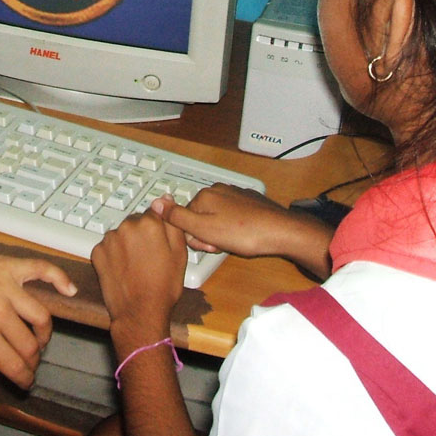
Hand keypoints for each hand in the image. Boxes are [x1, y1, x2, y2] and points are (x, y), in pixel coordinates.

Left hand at [90, 210, 186, 347]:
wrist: (140, 312)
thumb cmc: (163, 287)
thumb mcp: (180, 254)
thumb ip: (172, 223)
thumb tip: (166, 200)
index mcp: (149, 224)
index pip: (153, 213)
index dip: (158, 229)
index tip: (158, 244)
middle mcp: (126, 227)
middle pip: (135, 223)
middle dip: (141, 235)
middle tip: (149, 258)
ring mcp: (109, 240)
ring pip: (121, 235)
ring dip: (126, 244)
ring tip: (136, 266)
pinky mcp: (97, 253)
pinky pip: (107, 247)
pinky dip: (113, 255)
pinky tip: (123, 269)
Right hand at [153, 184, 334, 278]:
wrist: (281, 231)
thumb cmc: (242, 233)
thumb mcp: (204, 230)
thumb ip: (177, 217)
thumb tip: (155, 203)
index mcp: (204, 196)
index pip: (185, 219)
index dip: (195, 237)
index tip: (209, 245)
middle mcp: (217, 190)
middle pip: (200, 218)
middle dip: (208, 235)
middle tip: (222, 246)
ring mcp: (235, 194)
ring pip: (217, 218)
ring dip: (221, 234)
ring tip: (235, 243)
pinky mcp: (250, 201)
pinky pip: (233, 216)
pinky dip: (235, 227)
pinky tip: (245, 236)